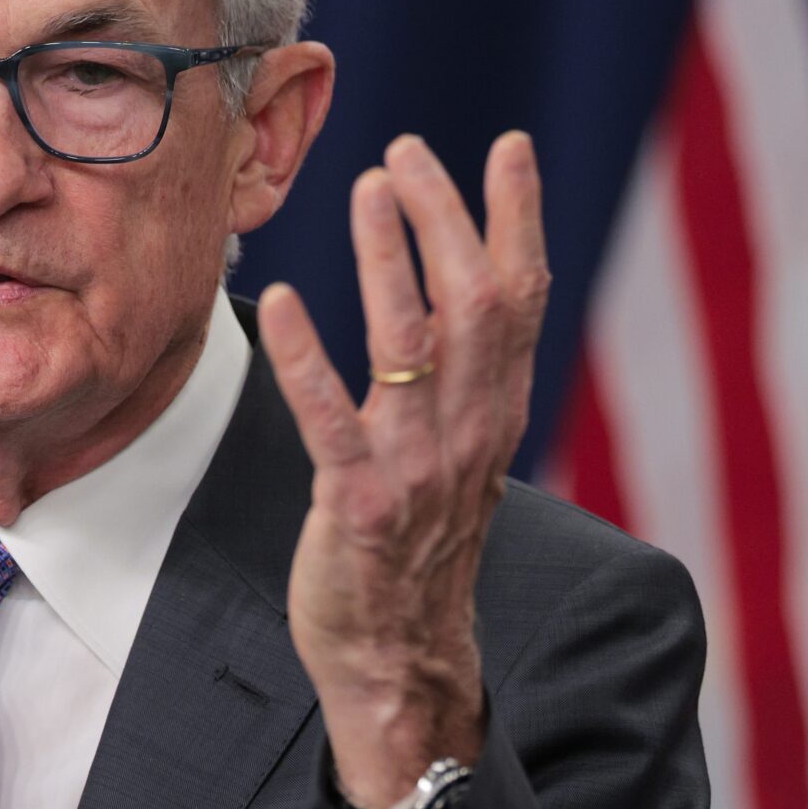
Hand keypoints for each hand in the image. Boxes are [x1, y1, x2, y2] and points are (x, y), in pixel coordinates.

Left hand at [259, 131, 550, 808]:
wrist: (402, 661)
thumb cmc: (420, 547)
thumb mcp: (461, 452)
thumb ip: (466, 376)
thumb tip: (458, 287)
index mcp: (498, 415)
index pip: (525, 299)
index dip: (519, 219)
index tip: (509, 147)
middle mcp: (470, 433)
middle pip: (477, 304)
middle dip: (447, 218)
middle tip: (408, 153)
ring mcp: (418, 470)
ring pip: (413, 346)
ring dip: (390, 260)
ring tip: (368, 188)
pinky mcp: (360, 508)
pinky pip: (331, 422)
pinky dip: (306, 359)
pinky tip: (282, 300)